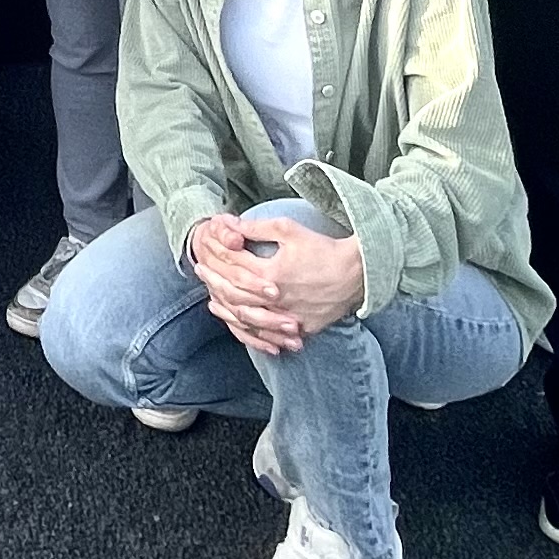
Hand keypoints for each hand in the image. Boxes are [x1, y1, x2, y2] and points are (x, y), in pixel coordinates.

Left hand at [188, 210, 363, 354]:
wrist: (357, 273)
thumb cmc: (323, 248)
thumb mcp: (288, 230)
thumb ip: (256, 228)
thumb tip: (229, 224)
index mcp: (270, 274)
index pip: (233, 264)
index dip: (217, 253)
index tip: (206, 246)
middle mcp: (276, 300)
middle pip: (234, 294)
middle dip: (214, 281)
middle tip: (201, 272)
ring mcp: (288, 317)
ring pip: (247, 319)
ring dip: (227, 309)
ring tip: (213, 300)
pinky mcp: (301, 328)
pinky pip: (269, 334)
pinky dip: (251, 329)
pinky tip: (241, 322)